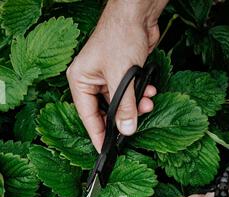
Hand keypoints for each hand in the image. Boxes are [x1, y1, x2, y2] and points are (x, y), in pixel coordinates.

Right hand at [67, 0, 161, 151]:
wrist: (138, 13)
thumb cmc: (121, 36)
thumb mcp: (122, 77)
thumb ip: (124, 107)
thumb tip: (126, 130)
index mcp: (80, 80)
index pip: (87, 116)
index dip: (97, 135)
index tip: (105, 151)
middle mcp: (90, 80)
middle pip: (104, 111)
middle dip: (122, 118)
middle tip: (133, 128)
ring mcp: (106, 78)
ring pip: (120, 104)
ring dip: (135, 107)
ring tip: (147, 104)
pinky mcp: (121, 75)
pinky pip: (129, 94)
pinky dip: (139, 96)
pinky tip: (149, 92)